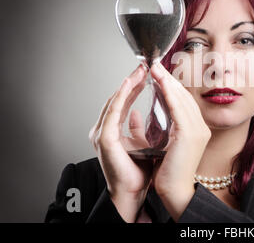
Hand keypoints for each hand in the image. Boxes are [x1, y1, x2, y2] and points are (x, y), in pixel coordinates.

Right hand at [88, 63, 152, 221]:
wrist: (132, 191)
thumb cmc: (137, 170)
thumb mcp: (141, 143)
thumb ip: (136, 128)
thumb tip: (136, 114)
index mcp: (111, 129)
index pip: (124, 101)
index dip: (135, 86)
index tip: (149, 73)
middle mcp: (104, 128)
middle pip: (118, 98)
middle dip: (132, 80)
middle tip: (146, 66)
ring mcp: (101, 132)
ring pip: (114, 101)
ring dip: (127, 84)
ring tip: (140, 70)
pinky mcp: (105, 138)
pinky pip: (113, 112)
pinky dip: (121, 96)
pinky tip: (129, 84)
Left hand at [150, 61, 210, 220]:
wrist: (176, 190)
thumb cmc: (170, 171)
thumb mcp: (169, 144)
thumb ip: (165, 128)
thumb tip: (151, 116)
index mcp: (197, 129)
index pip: (184, 102)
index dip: (172, 86)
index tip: (160, 75)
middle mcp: (201, 127)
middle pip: (185, 96)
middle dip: (169, 80)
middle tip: (156, 66)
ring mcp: (198, 129)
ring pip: (181, 99)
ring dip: (167, 82)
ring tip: (156, 69)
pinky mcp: (190, 133)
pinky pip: (178, 108)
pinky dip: (169, 93)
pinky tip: (161, 83)